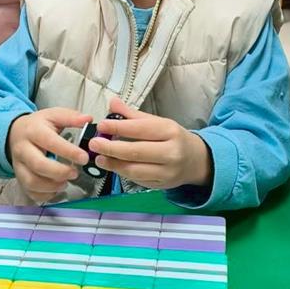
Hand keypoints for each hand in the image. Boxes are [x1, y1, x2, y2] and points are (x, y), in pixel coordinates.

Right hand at [7, 108, 89, 202]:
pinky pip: (30, 192)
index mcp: (34, 131)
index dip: (68, 151)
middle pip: (38, 165)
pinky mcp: (19, 177)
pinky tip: (56, 189)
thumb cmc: (37, 126)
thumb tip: (87, 119)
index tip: (84, 158)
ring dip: (52, 186)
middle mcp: (23, 149)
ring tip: (65, 182)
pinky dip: (45, 195)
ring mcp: (19, 165)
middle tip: (74, 173)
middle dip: (59, 172)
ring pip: (31, 181)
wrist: (14, 134)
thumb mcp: (53, 115)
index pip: (50, 142)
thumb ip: (71, 117)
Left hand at [88, 97, 211, 189]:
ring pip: (135, 170)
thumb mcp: (157, 122)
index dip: (118, 127)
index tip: (102, 126)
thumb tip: (112, 103)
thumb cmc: (173, 138)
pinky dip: (123, 173)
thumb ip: (133, 115)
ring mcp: (167, 172)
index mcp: (170, 131)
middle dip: (111, 148)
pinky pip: (138, 180)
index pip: (140, 129)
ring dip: (114, 164)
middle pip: (136, 152)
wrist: (196, 160)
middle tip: (93, 144)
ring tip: (99, 158)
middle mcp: (171, 152)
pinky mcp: (161, 185)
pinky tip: (113, 166)